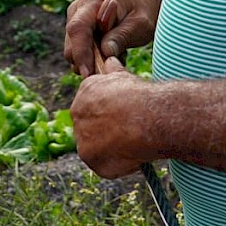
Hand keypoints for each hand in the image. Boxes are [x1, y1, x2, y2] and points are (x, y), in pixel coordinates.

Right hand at [62, 0, 165, 77]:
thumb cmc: (143, 8)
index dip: (80, 53)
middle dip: (88, 62)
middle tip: (114, 68)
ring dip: (93, 60)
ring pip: (73, 51)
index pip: (78, 29)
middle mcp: (78, 10)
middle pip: (72, 44)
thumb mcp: (140, 23)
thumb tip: (105, 53)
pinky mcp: (79, 30)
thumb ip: (122, 36)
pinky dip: (94, 57)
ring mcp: (76, 19)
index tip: (88, 74)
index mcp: (91, 2)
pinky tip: (113, 51)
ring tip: (118, 54)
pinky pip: (79, 51)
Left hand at [70, 56, 152, 177]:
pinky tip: (134, 157)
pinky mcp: (90, 158)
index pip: (90, 107)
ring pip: (95, 148)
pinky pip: (104, 166)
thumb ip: (113, 70)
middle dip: (106, 132)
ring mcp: (82, 138)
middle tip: (128, 134)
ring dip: (111, 149)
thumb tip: (110, 59)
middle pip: (89, 128)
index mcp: (84, 93)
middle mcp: (77, 114)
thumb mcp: (123, 76)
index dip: (107, 115)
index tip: (122, 119)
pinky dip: (119, 165)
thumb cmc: (139, 96)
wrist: (147, 117)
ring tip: (133, 145)